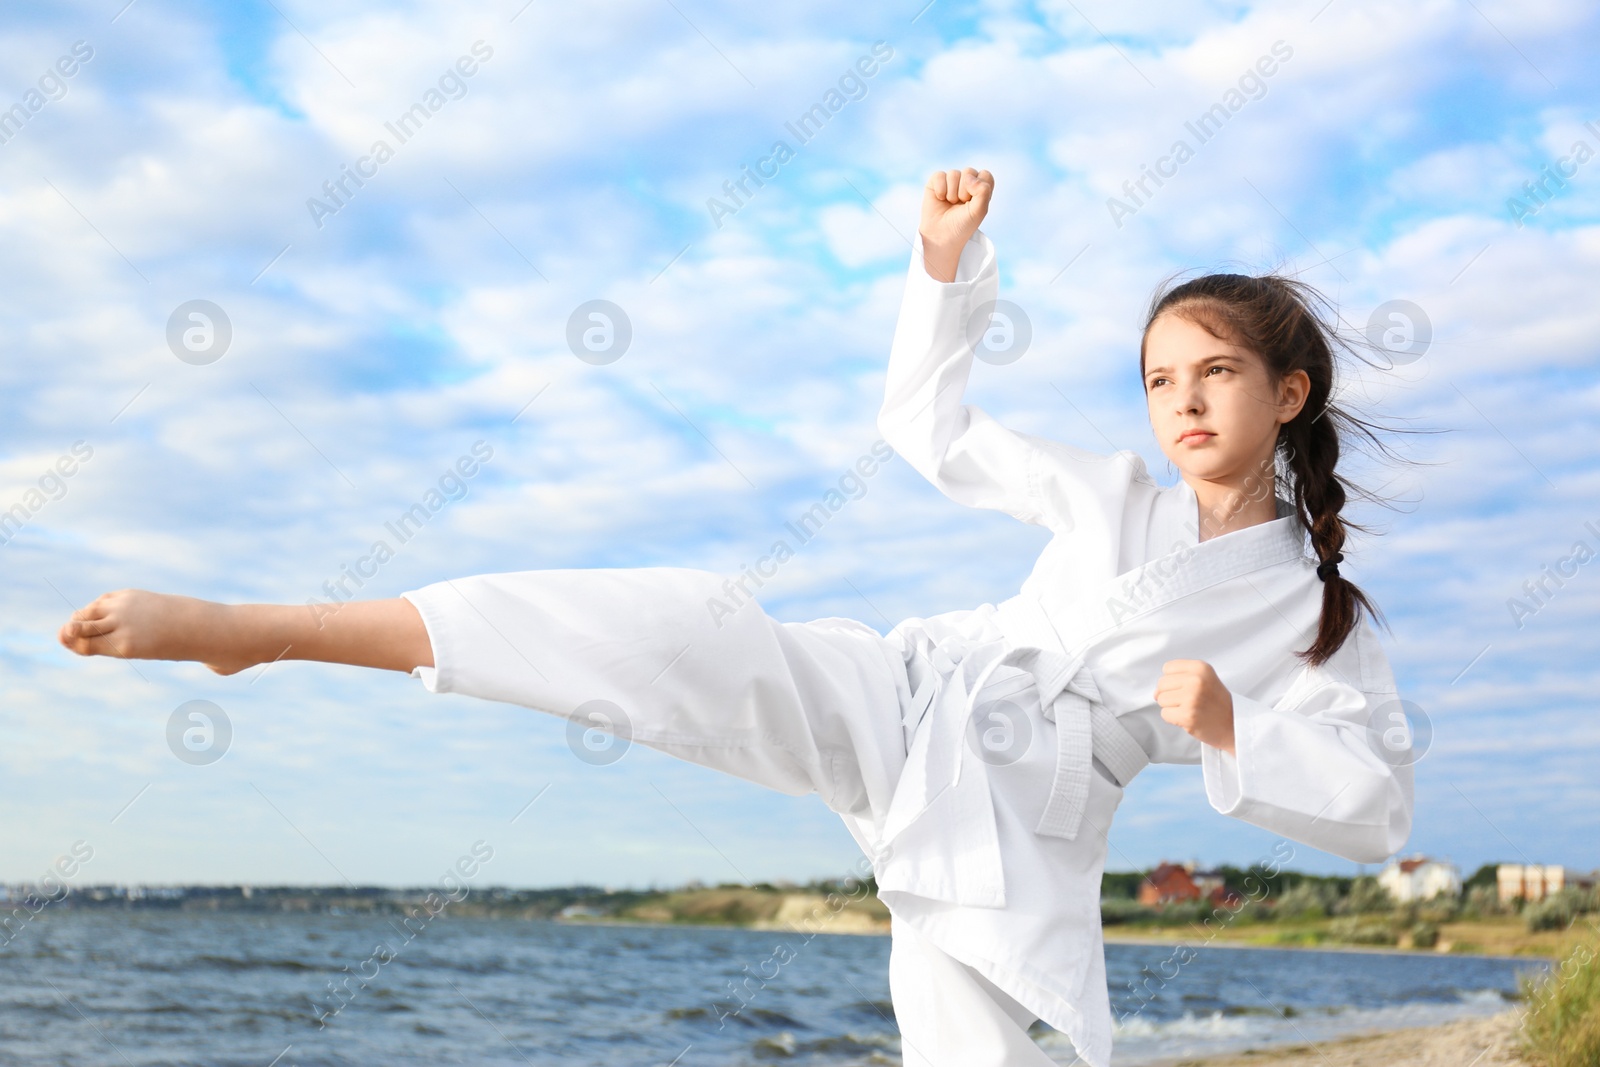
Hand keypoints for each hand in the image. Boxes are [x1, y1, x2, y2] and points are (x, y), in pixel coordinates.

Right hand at [919, 167, 992, 281]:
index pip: (985, 175)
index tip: (974, 203)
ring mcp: (951, 181)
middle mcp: (966, 182)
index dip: (979, 188)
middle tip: (961, 205)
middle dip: (964, 191)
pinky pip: (939, 175)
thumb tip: (968, 177)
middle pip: (969, 172)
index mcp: (980, 188)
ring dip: (952, 193)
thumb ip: (983, 191)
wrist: (942, 236)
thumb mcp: (979, 211)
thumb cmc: (962, 225)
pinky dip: (940, 189)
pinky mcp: (936, 182)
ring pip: (954, 173)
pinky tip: (940, 198)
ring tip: (950, 203)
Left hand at [1154, 659, 1235, 755]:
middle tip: (1190, 701)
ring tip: (1191, 709)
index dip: (1174, 680)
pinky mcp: (1188, 716)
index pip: (1167, 668)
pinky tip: (1189, 718)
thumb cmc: (1215, 702)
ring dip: (1172, 707)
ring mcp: (1192, 698)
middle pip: (1161, 684)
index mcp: (1200, 668)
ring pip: (1161, 700)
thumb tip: (1154, 693)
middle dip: (1171, 694)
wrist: (1234, 725)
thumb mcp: (1203, 679)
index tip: (1189, 687)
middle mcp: (1196, 680)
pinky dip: (1174, 718)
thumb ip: (1178, 678)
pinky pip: (1165, 714)